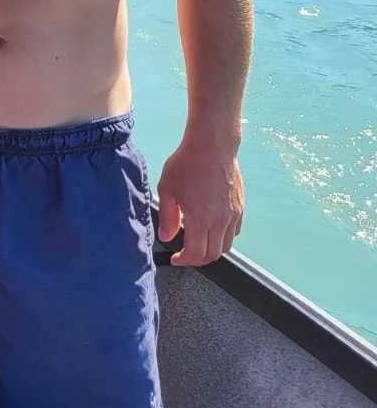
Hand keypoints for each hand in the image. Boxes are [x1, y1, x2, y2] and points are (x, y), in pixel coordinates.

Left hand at [157, 135, 243, 266]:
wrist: (212, 146)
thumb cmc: (186, 164)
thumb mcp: (167, 189)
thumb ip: (167, 217)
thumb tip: (166, 237)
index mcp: (201, 219)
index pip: (196, 253)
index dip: (184, 260)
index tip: (175, 258)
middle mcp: (221, 221)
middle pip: (214, 254)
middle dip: (197, 259)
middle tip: (185, 254)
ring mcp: (233, 215)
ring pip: (227, 245)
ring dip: (212, 250)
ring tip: (198, 243)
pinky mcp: (240, 207)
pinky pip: (235, 232)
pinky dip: (224, 237)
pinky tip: (212, 229)